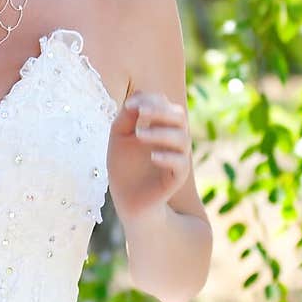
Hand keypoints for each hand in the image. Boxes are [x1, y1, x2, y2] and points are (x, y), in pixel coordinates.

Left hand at [106, 90, 191, 218]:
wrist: (128, 201)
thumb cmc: (124, 168)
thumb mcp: (118, 139)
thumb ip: (125, 119)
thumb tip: (134, 100)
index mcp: (159, 126)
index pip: (164, 104)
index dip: (150, 100)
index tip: (130, 105)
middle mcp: (172, 139)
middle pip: (179, 116)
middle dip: (161, 110)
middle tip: (141, 111)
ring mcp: (177, 157)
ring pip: (182, 138)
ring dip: (161, 132)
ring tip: (139, 134)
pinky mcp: (177, 177)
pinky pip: (181, 163)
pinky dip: (168, 157)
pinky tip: (152, 156)